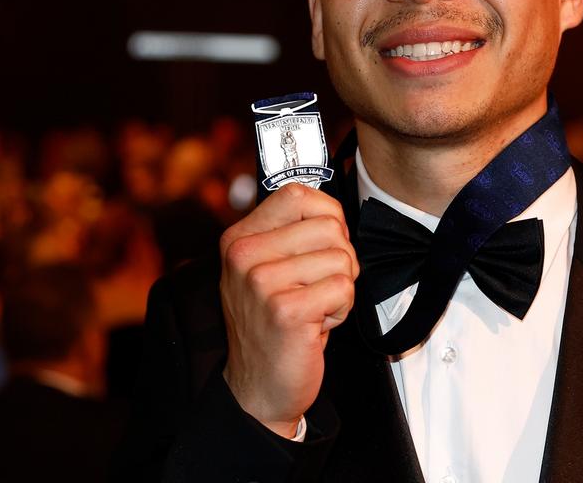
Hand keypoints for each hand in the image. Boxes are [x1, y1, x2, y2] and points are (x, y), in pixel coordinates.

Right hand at [219, 183, 357, 437]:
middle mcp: (244, 255)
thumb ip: (290, 235)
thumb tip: (330, 208)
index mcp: (239, 238)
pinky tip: (316, 325)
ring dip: (340, 289)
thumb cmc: (273, 326)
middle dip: (340, 259)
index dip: (327, 215)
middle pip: (329, 227)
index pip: (297, 193)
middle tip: (318, 288)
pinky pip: (343, 289)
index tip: (324, 244)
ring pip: (341, 259)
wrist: (258, 387)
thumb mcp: (266, 270)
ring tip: (314, 308)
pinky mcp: (287, 310)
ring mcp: (262, 282)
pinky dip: (341, 310)